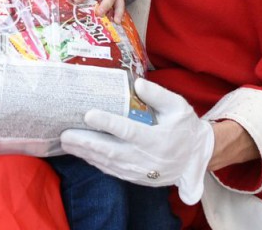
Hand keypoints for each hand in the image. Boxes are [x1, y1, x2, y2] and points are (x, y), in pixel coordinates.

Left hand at [60, 79, 213, 204]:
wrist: (196, 159)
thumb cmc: (185, 128)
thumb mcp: (178, 107)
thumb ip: (159, 95)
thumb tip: (138, 83)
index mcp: (158, 140)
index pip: (129, 131)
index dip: (108, 123)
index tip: (89, 114)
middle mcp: (147, 158)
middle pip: (112, 151)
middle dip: (86, 142)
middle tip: (65, 134)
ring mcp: (140, 171)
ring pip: (108, 163)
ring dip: (85, 153)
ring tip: (66, 142)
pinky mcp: (135, 178)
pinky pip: (111, 171)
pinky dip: (94, 162)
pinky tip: (80, 153)